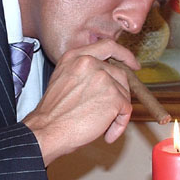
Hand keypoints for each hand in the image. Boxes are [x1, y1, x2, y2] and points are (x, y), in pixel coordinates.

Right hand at [23, 40, 140, 165]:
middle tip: (111, 110)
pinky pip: (126, 110)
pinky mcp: (113, 97)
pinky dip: (119, 124)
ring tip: (102, 124)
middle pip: (119, 74)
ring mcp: (103, 79)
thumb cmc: (53, 113)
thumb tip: (106, 78)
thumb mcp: (63, 79)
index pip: (108, 46)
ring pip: (124, 93)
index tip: (132, 64)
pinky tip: (106, 133)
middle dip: (119, 93)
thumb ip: (84, 72)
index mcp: (76, 57)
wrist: (47, 130)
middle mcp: (90, 63)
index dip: (124, 55)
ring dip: (117, 111)